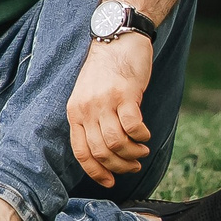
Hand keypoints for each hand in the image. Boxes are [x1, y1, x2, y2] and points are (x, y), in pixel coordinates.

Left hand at [66, 33, 154, 187]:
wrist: (117, 38)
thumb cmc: (106, 71)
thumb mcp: (88, 96)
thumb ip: (92, 120)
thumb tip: (105, 151)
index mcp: (74, 112)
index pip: (81, 152)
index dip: (96, 172)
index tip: (111, 181)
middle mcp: (86, 109)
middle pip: (100, 152)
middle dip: (119, 166)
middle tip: (133, 165)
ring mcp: (105, 102)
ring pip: (116, 144)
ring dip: (133, 154)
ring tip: (141, 150)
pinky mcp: (125, 95)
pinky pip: (133, 127)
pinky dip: (141, 137)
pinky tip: (146, 135)